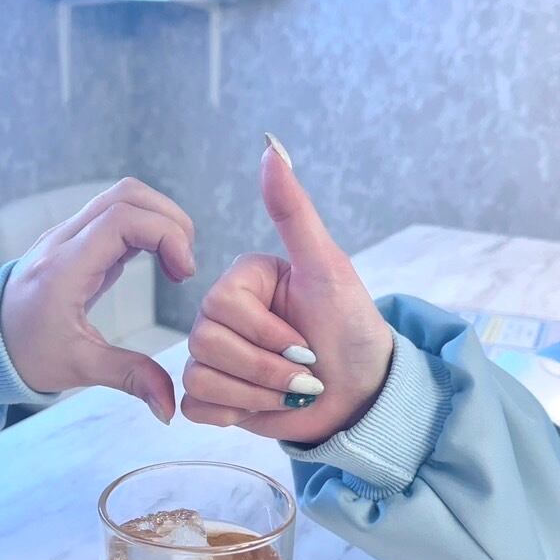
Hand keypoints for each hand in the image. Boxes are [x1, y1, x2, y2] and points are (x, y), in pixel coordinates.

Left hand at [0, 177, 194, 421]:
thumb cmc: (26, 353)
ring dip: (159, 220)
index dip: (166, 235)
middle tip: (184, 265)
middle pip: (127, 195)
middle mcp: (64, 240)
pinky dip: (146, 228)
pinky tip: (158, 262)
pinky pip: (116, 215)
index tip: (184, 273)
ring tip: (175, 263)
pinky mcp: (75, 239)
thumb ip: (129, 378)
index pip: (123, 219)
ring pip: (122, 198)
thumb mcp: (79, 368)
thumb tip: (169, 407)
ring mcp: (68, 235)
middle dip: (170, 220)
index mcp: (65, 267)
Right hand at [181, 136, 393, 444]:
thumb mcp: (328, 267)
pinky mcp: (214, 397)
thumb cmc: (352, 329)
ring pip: (199, 378)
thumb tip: (271, 147)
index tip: (307, 340)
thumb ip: (294, 212)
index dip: (265, 333)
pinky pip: (194, 406)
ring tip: (293, 389)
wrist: (364, 396)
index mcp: (243, 280)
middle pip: (205, 343)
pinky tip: (265, 405)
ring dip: (257, 393)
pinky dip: (235, 412)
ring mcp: (215, 357)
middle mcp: (222, 315)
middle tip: (305, 370)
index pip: (221, 305)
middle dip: (265, 369)